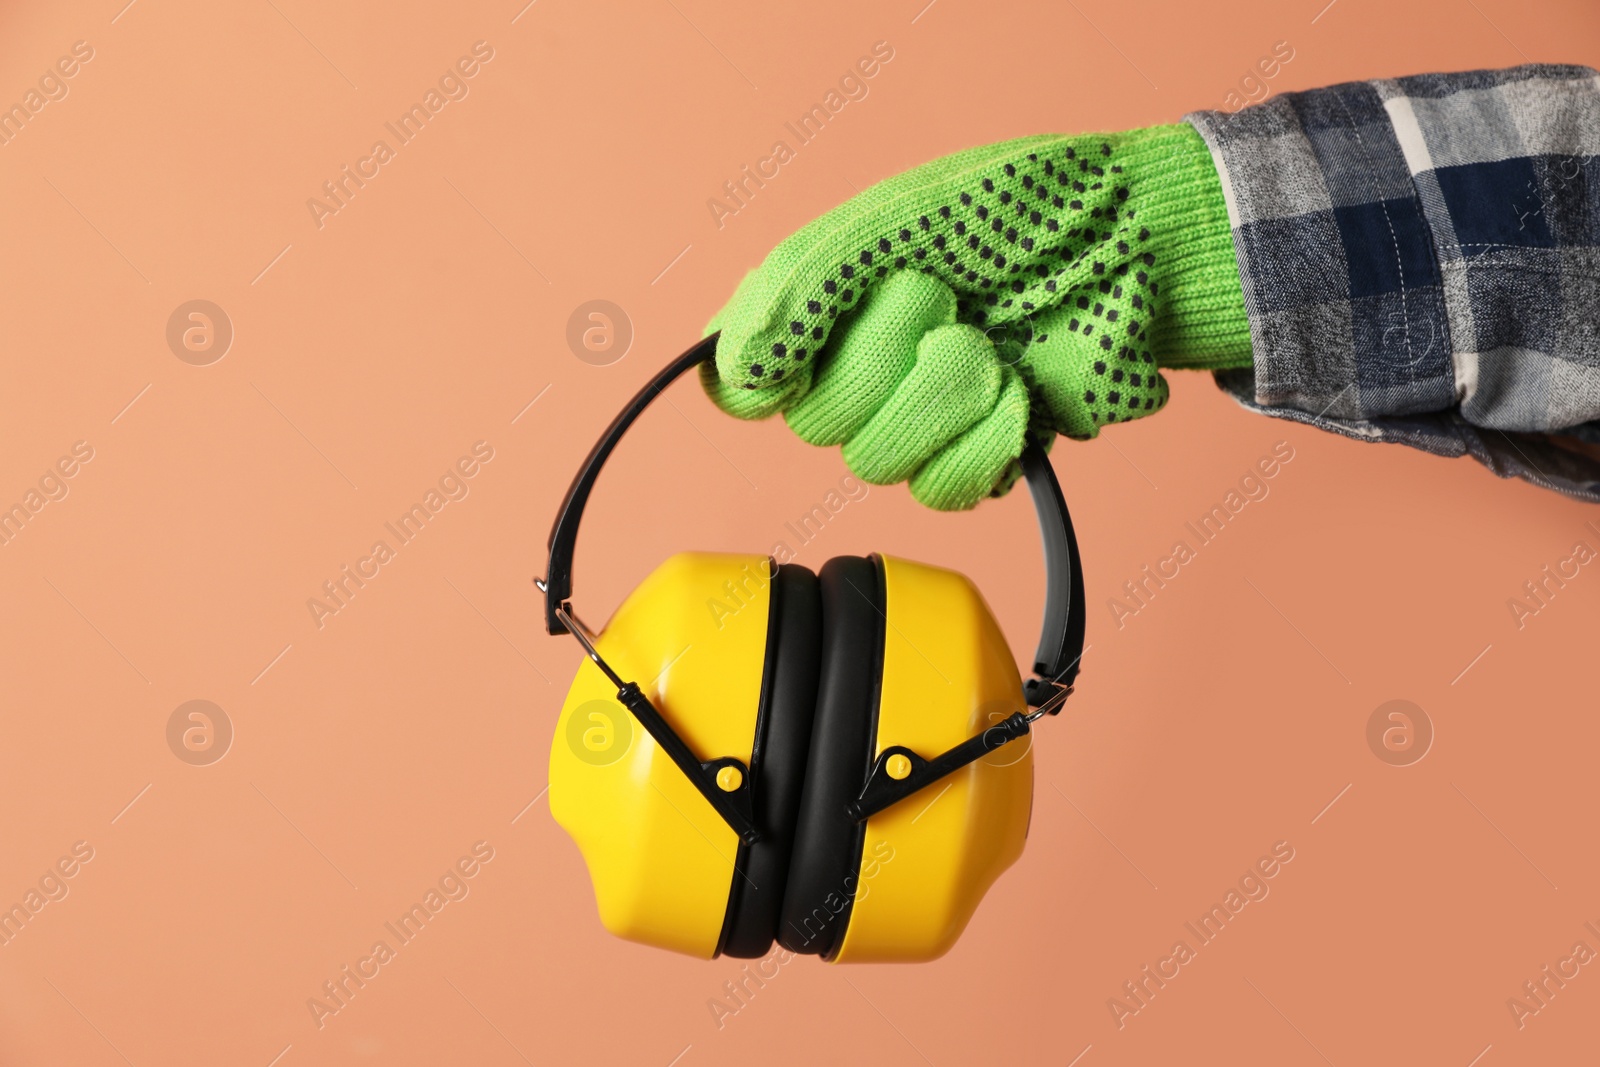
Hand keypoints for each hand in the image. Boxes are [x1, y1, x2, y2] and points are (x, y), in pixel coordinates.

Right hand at [702, 124, 1247, 508]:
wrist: (1136, 239)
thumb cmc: (1017, 206)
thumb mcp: (892, 218)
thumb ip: (802, 286)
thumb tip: (735, 372)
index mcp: (817, 309)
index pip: (739, 385)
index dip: (768, 376)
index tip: (815, 338)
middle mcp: (855, 370)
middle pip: (815, 424)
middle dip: (885, 356)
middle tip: (944, 298)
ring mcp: (918, 419)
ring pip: (878, 461)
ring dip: (945, 394)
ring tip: (994, 340)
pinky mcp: (980, 456)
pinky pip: (947, 490)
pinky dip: (987, 440)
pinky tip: (1020, 390)